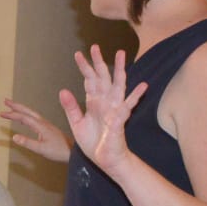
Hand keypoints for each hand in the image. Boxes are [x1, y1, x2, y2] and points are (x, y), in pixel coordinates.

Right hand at [0, 98, 70, 162]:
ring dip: (21, 109)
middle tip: (6, 101)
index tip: (2, 113)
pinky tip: (24, 119)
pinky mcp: (47, 128)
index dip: (12, 115)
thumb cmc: (59, 151)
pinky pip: (34, 118)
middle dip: (16, 106)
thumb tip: (14, 137)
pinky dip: (26, 115)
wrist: (73, 151)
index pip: (24, 117)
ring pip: (31, 113)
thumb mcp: (41, 149)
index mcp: (41, 126)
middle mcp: (43, 123)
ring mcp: (46, 125)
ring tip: (12, 107)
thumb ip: (27, 143)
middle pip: (27, 111)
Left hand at [59, 45, 147, 175]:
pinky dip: (136, 96)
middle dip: (98, 62)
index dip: (84, 68)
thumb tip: (62, 90)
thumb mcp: (77, 123)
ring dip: (119, 70)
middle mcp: (105, 102)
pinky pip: (129, 106)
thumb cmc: (94, 142)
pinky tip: (143, 85)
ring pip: (117, 85)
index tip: (78, 54)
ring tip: (121, 54)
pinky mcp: (120, 120)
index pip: (89, 81)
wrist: (105, 159)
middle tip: (94, 46)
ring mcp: (114, 109)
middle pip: (102, 78)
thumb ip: (71, 107)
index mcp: (94, 102)